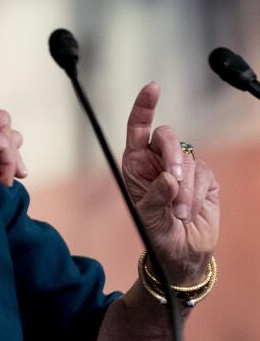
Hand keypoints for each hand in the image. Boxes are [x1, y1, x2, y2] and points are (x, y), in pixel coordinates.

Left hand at [121, 83, 218, 284]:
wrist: (179, 252)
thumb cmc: (155, 233)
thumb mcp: (147, 216)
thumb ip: (156, 196)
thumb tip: (170, 178)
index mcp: (136, 162)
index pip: (138, 127)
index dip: (144, 106)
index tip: (153, 88)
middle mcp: (157, 160)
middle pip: (168, 137)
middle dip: (172, 156)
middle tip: (172, 180)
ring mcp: (183, 167)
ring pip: (188, 159)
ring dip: (183, 189)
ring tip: (177, 213)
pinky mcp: (204, 179)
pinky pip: (203, 175)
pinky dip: (194, 195)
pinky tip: (188, 212)